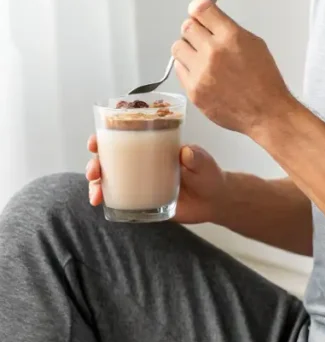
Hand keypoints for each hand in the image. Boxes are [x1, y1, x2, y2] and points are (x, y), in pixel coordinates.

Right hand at [86, 135, 226, 223]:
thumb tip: (185, 152)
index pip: (124, 137)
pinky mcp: (140, 200)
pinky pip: (117, 199)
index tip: (95, 142)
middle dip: (94, 164)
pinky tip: (99, 204)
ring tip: (96, 195)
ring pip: (108, 180)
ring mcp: (138, 182)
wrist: (214, 201)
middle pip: (109, 159)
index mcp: (153, 147)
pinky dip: (105, 200)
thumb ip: (196, 157)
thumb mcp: (204, 162)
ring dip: (95, 185)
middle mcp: (141, 163)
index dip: (105, 138)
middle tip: (94, 172)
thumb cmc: (208, 174)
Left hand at [172, 0, 294, 135]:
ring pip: (177, 47)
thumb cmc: (265, 79)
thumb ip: (230, 30)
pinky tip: (202, 72)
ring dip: (187, 48)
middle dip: (195, 30)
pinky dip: (188, 67)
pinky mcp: (193, 89)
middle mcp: (213, 51)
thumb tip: (211, 21)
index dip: (198, 9)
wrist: (266, 112)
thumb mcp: (255, 44)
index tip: (199, 12)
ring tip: (200, 56)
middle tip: (203, 38)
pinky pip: (179, 68)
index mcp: (231, 37)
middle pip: (186, 26)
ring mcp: (200, 72)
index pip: (201, 10)